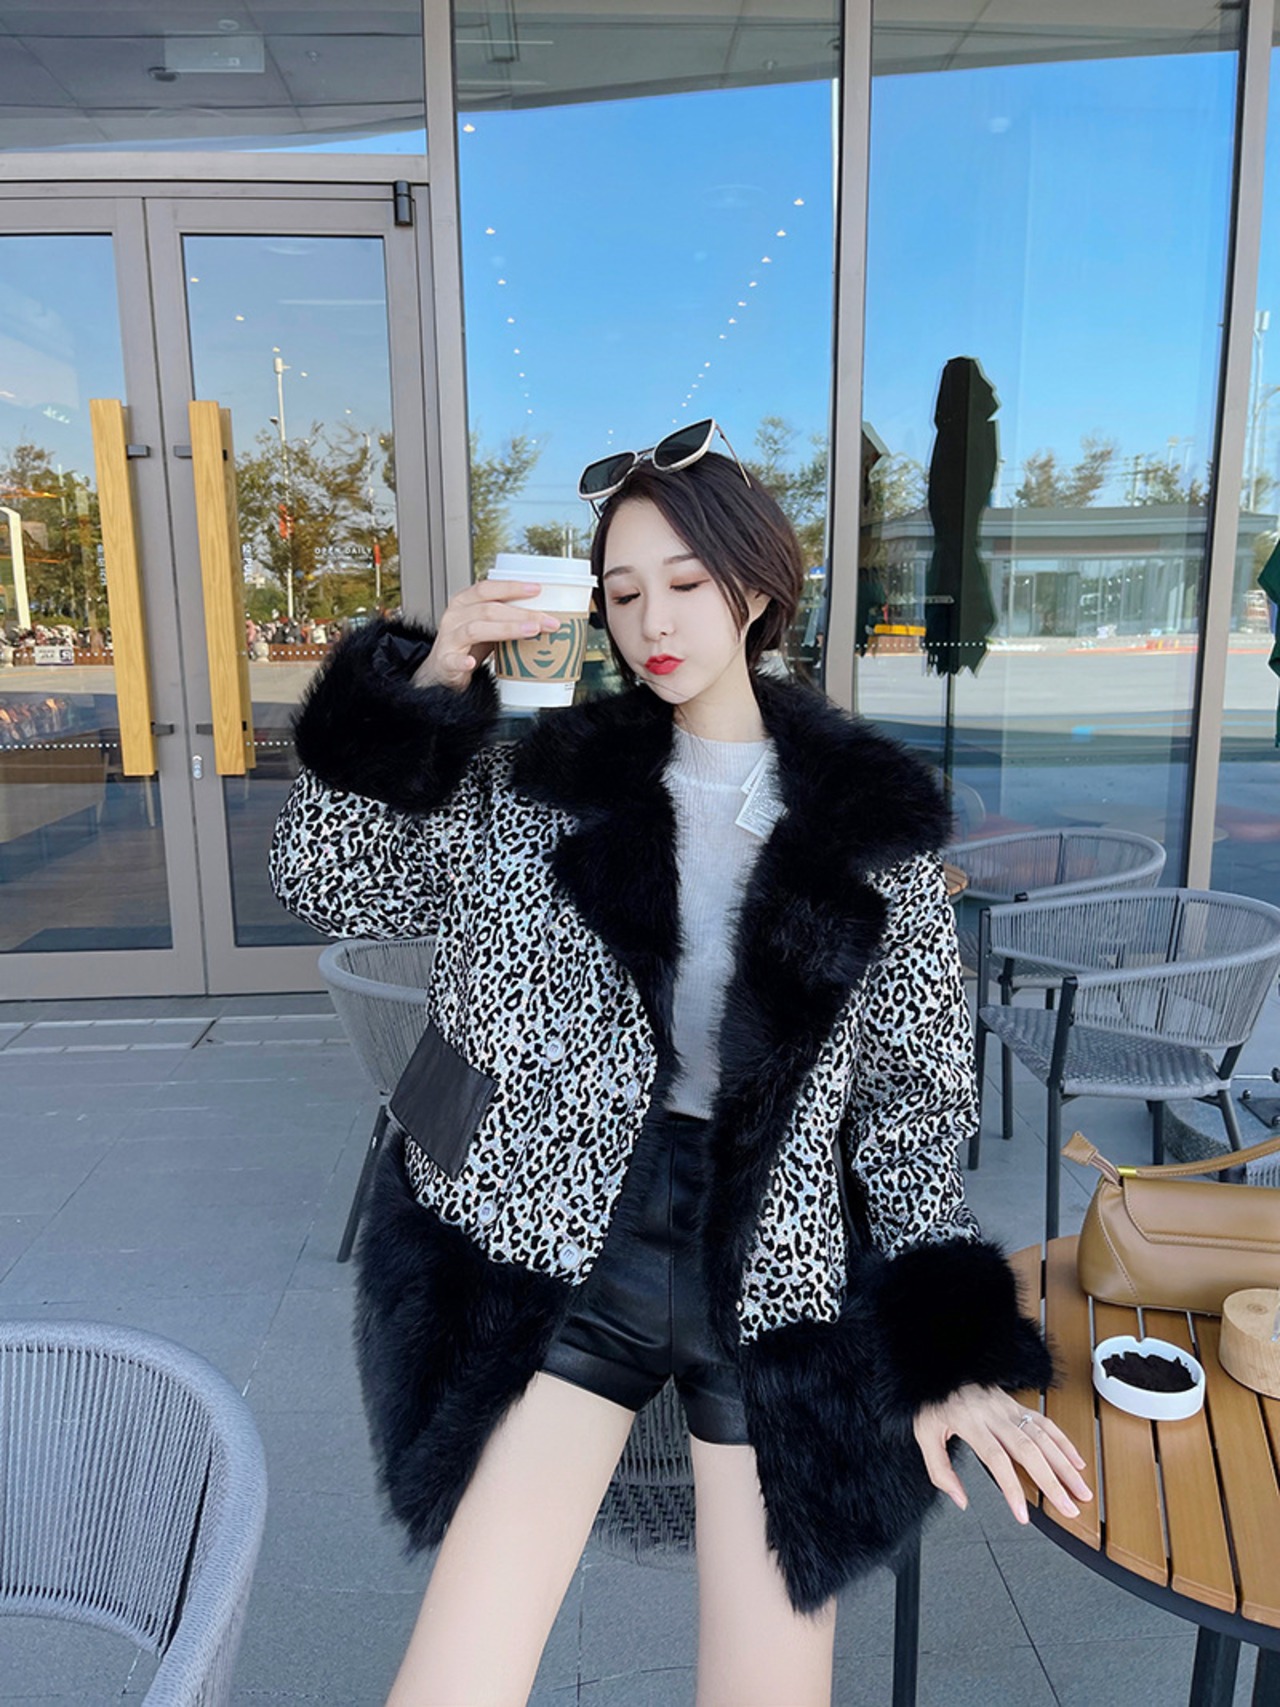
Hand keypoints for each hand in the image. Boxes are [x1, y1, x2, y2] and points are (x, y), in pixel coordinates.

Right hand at [411, 579, 561, 691]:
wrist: (442, 669)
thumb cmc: (468, 645)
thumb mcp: (488, 625)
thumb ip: (507, 618)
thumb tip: (544, 615)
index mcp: (464, 602)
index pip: (487, 588)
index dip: (512, 587)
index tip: (537, 589)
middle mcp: (454, 616)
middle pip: (489, 609)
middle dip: (522, 613)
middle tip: (547, 620)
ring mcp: (448, 638)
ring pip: (475, 629)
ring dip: (506, 629)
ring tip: (531, 632)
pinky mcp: (445, 661)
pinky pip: (453, 660)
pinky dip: (462, 661)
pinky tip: (471, 662)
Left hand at [913, 1383, 1091, 1526]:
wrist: (940, 1366)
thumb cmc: (933, 1401)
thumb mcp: (924, 1434)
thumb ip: (940, 1470)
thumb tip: (961, 1500)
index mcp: (970, 1422)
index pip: (996, 1459)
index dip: (1012, 1488)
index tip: (1023, 1515)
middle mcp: (993, 1414)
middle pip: (1028, 1450)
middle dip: (1051, 1482)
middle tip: (1068, 1508)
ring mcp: (1008, 1408)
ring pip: (1042, 1437)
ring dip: (1065, 1465)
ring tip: (1081, 1490)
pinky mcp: (1016, 1404)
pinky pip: (1045, 1422)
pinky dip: (1063, 1442)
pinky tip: (1076, 1462)